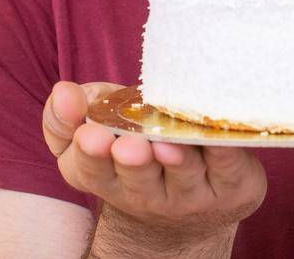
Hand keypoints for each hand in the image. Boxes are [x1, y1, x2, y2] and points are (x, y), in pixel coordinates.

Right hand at [42, 80, 266, 246]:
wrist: (191, 201)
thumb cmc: (135, 148)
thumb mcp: (92, 129)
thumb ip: (66, 114)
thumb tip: (63, 93)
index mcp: (105, 178)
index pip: (89, 169)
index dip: (89, 152)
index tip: (89, 132)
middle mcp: (145, 195)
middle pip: (137, 179)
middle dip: (132, 160)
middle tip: (127, 145)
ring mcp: (189, 195)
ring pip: (182, 176)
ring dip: (175, 160)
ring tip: (167, 144)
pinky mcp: (230, 187)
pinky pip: (227, 167)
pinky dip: (222, 151)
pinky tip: (216, 135)